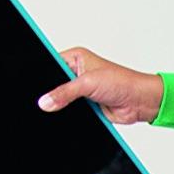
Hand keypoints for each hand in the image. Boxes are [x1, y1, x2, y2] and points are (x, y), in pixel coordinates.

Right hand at [37, 46, 162, 126]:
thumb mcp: (88, 84)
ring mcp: (80, 89)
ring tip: (60, 107)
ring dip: (60, 104)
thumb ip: (64, 93)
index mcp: (76, 58)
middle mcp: (77, 72)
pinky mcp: (85, 104)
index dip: (41, 74)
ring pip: (60, 99)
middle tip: (45, 100)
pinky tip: (66, 114)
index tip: (32, 85)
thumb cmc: (123, 82)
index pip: (50, 63)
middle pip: (53, 83)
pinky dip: (67, 113)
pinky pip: (69, 110)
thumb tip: (45, 102)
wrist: (140, 102)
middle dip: (51, 92)